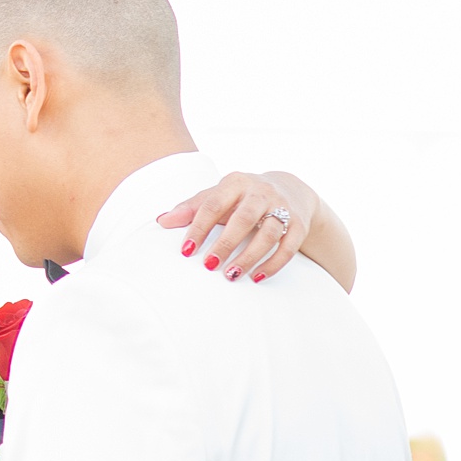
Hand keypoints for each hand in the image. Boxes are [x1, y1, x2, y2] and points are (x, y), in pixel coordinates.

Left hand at [158, 171, 310, 283]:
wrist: (290, 189)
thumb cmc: (242, 197)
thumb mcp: (218, 196)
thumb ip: (192, 208)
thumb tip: (161, 221)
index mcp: (236, 182)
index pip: (213, 204)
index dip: (199, 227)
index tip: (186, 251)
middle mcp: (261, 192)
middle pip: (244, 218)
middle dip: (226, 243)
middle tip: (209, 265)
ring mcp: (283, 207)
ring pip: (269, 233)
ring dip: (250, 256)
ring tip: (231, 275)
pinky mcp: (299, 225)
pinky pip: (289, 247)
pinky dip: (273, 263)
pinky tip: (256, 277)